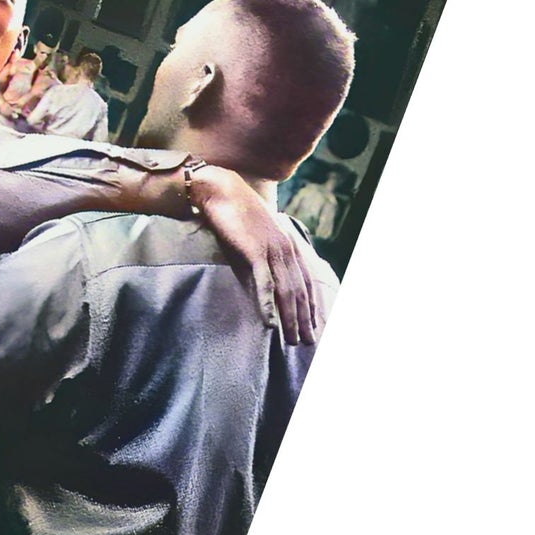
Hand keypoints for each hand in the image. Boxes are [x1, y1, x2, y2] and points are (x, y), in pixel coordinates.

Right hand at [189, 165, 320, 344]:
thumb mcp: (253, 242)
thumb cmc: (233, 217)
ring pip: (287, 292)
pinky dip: (268, 304)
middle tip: (308, 342)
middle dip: (305, 319)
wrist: (220, 192)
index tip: (315, 327)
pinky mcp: (255, 252)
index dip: (312, 306)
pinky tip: (270, 323)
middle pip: (300, 291)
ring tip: (291, 340)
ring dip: (290, 318)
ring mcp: (273, 250)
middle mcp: (287, 249)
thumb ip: (261, 262)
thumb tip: (263, 285)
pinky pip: (265, 283)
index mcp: (289, 246)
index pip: (306, 282)